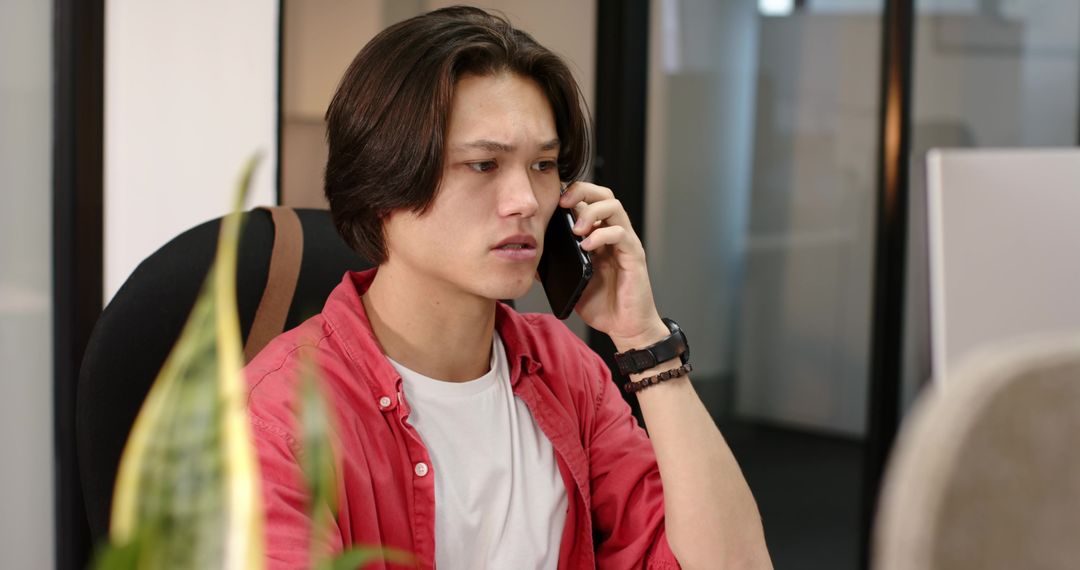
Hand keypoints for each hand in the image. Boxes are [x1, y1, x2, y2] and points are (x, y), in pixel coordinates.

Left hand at [557, 182, 667, 349]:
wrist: (624, 326)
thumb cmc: (602, 303)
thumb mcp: (570, 281)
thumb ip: (555, 265)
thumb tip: (530, 257)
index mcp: (597, 235)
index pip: (588, 201)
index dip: (571, 194)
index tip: (551, 201)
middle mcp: (613, 233)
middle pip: (603, 194)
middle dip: (582, 191)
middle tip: (563, 203)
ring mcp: (625, 242)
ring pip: (614, 207)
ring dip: (591, 212)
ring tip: (575, 230)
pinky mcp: (634, 254)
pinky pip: (621, 233)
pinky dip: (602, 235)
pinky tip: (587, 246)